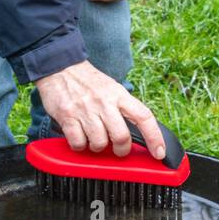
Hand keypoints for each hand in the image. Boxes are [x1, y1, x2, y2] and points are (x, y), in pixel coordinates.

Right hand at [35, 60, 165, 158]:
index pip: (144, 117)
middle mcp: (104, 102)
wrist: (59, 66)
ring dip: (98, 148)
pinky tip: (80, 138)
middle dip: (121, 149)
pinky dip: (80, 146)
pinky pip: (78, 143)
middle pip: (121, 136)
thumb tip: (136, 131)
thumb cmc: (87, 81)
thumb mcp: (111, 88)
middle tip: (118, 149)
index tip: (159, 152)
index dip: (155, 137)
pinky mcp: (67, 116)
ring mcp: (85, 110)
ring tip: (94, 139)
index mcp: (119, 95)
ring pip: (99, 143)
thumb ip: (122, 107)